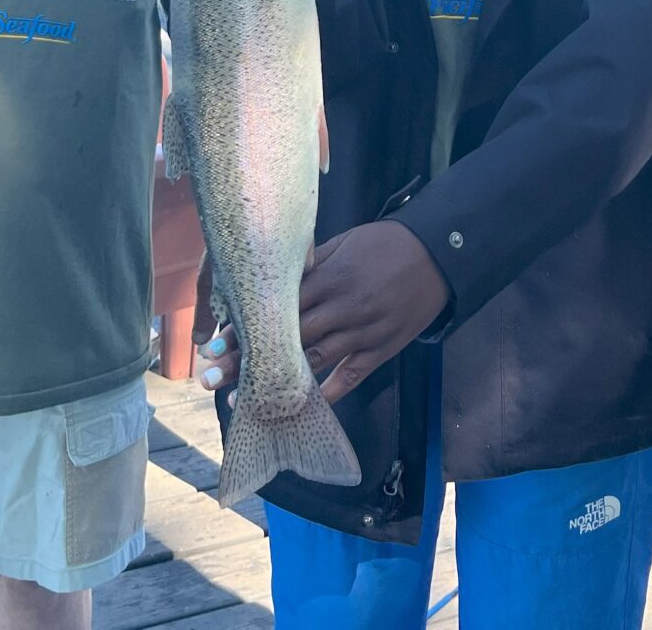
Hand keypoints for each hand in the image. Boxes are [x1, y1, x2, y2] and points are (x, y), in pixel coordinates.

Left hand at [198, 222, 449, 406]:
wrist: (438, 254)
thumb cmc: (385, 243)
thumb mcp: (345, 242)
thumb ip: (311, 263)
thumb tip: (275, 275)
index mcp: (329, 279)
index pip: (277, 308)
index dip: (245, 328)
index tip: (215, 344)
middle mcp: (342, 308)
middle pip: (286, 339)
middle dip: (247, 359)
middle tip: (212, 377)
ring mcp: (362, 333)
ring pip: (312, 363)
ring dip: (275, 383)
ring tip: (242, 401)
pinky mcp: (381, 351)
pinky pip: (349, 377)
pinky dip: (325, 396)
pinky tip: (297, 410)